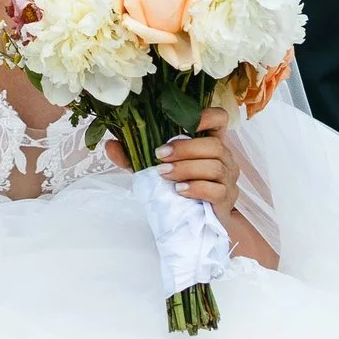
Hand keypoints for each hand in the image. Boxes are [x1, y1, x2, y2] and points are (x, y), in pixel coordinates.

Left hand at [106, 107, 242, 219]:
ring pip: (215, 167)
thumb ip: (133, 156)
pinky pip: (217, 190)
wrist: (195, 222)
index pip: (220, 119)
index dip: (208, 116)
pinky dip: (196, 188)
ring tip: (165, 174)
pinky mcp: (227, 199)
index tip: (188, 122)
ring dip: (186, 168)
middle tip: (160, 155)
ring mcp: (228, 179)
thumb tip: (109, 145)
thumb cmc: (178, 187)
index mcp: (210, 142)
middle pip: (214, 145)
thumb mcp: (153, 169)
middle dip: (185, 149)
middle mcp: (224, 157)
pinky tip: (180, 190)